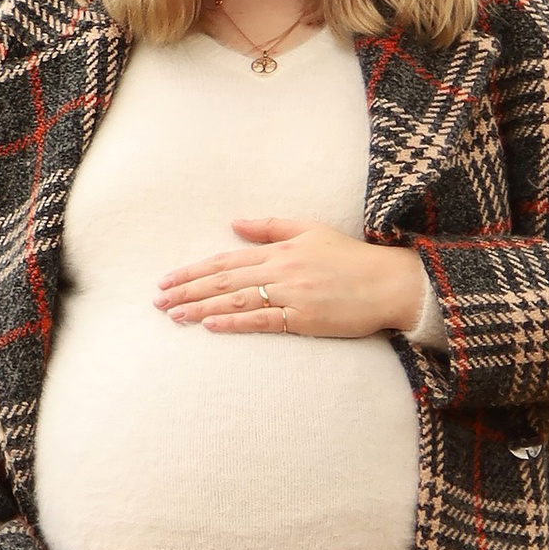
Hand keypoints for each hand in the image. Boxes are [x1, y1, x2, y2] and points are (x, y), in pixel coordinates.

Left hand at [156, 217, 429, 339]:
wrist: (389, 282)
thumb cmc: (352, 258)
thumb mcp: (311, 230)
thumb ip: (270, 228)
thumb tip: (233, 224)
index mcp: (280, 250)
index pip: (226, 261)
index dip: (193, 271)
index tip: (167, 280)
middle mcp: (281, 270)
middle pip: (224, 281)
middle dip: (188, 290)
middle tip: (158, 301)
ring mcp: (292, 295)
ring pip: (237, 300)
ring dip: (202, 308)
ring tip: (174, 316)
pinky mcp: (305, 318)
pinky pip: (264, 321)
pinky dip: (235, 323)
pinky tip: (211, 326)